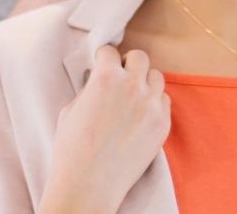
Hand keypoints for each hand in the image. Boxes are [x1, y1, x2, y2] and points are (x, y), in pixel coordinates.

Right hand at [41, 47, 170, 213]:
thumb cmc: (72, 149)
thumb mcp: (71, 108)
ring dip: (145, 82)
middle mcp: (132, 87)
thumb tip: (99, 80)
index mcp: (106, 78)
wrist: (89, 185)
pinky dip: (154, 103)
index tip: (102, 66)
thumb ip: (90, 88)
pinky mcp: (163, 124)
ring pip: (157, 77)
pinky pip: (165, 101)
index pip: (110, 51)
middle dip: (128, 64)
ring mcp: (151, 106)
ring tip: (133, 96)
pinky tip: (141, 114)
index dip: (103, 59)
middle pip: (140, 58)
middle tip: (120, 77)